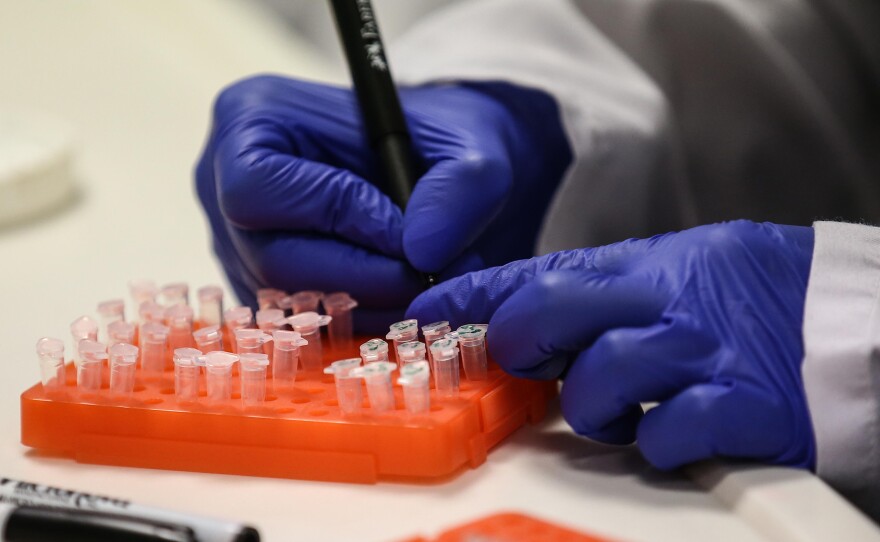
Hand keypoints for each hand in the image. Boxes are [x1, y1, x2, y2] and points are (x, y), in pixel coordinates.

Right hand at [195, 75, 570, 332]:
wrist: (437, 167)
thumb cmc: (442, 140)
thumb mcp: (474, 146)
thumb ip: (462, 187)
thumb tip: (420, 251)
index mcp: (251, 118)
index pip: (260, 187)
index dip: (335, 219)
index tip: (408, 238)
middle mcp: (222, 181)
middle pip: (270, 256)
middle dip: (359, 279)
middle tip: (426, 280)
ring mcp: (235, 239)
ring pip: (284, 302)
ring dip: (364, 308)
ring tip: (424, 288)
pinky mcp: (258, 285)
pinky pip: (296, 324)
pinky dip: (355, 323)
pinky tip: (398, 302)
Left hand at [407, 221, 816, 469]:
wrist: (851, 322)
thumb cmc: (756, 296)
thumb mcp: (677, 266)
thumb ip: (604, 286)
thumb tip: (522, 304)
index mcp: (646, 266)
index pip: (537, 271)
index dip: (472, 294)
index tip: (423, 310)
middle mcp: (665, 304)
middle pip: (548, 312)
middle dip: (520, 343)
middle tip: (528, 362)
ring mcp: (698, 356)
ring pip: (594, 383)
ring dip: (593, 407)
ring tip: (620, 407)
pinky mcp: (737, 409)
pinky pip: (660, 435)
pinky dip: (653, 442)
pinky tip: (669, 430)